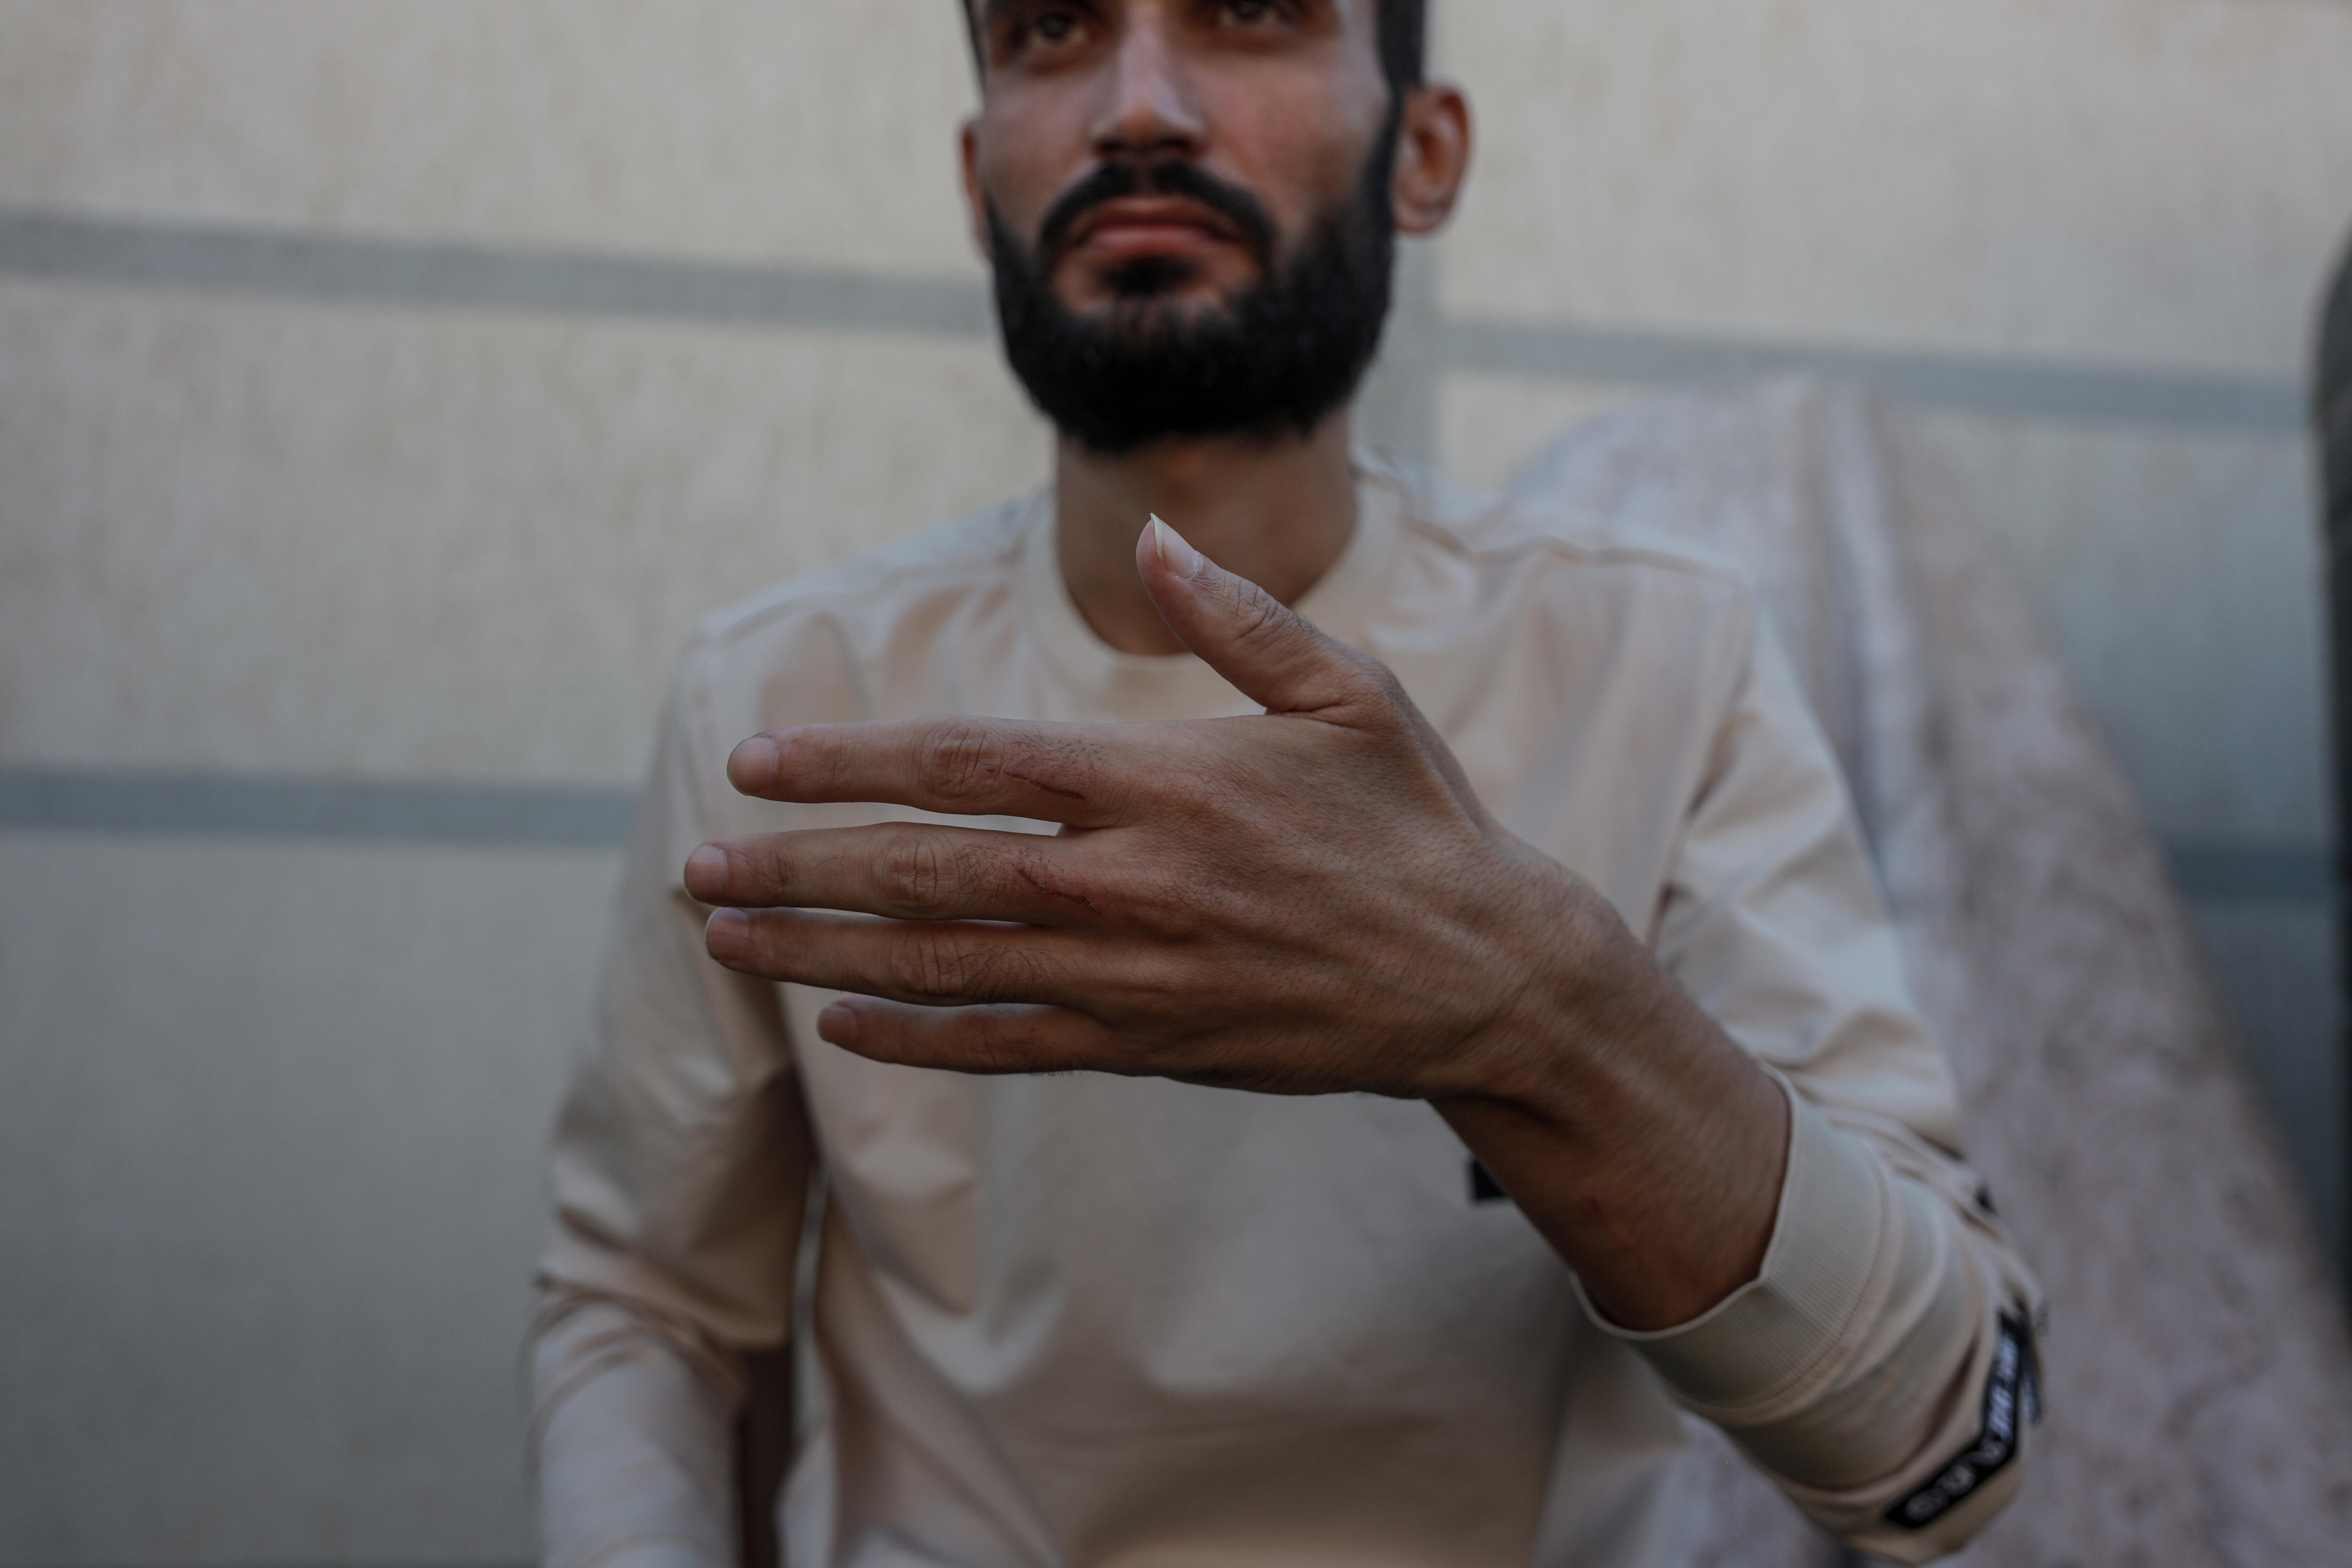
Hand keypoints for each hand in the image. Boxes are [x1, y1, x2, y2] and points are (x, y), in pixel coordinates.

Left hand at [687, 517, 1593, 1099]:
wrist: (1485, 977)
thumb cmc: (1414, 821)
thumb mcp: (1348, 693)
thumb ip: (1239, 617)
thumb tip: (1156, 538)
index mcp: (1159, 782)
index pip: (966, 762)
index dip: (849, 760)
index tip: (756, 760)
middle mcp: (1126, 882)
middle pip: (923, 872)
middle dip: (797, 867)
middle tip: (696, 867)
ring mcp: (1132, 975)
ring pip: (944, 966)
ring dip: (824, 955)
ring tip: (729, 942)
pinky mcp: (1151, 1045)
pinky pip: (1009, 1046)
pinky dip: (920, 1038)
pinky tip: (845, 1030)